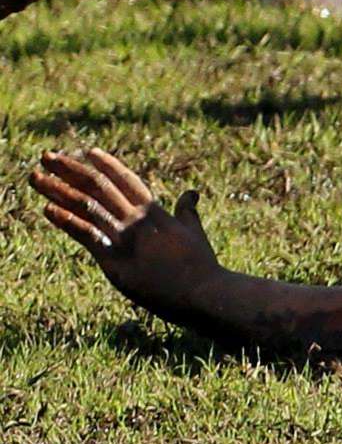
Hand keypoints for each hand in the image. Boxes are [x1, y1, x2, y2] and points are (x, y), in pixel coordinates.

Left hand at [31, 149, 221, 319]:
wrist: (203, 291)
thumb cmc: (202, 266)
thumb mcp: (195, 233)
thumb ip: (187, 212)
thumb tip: (191, 192)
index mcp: (156, 212)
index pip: (127, 181)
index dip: (107, 165)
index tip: (90, 151)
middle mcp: (137, 220)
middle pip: (98, 188)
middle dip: (70, 170)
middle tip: (47, 157)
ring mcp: (124, 238)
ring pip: (87, 207)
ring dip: (57, 191)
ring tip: (36, 177)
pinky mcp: (115, 260)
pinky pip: (87, 236)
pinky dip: (67, 221)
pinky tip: (48, 209)